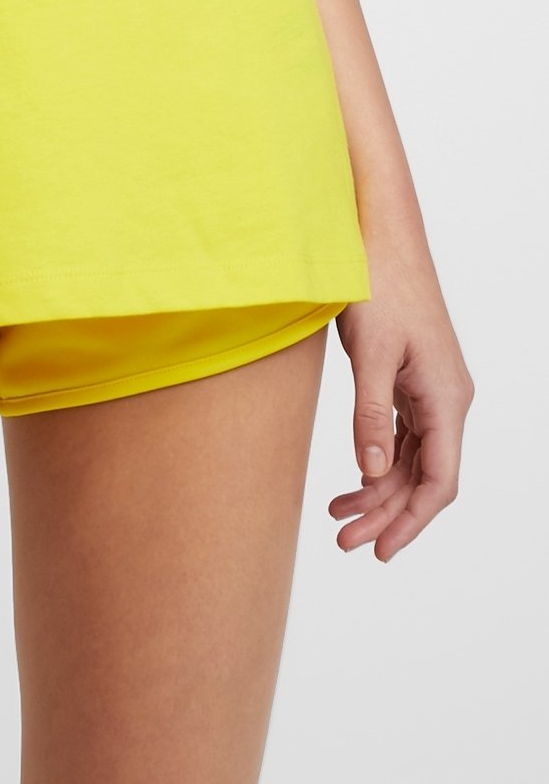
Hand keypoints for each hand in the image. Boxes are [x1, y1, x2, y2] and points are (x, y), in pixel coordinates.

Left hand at [330, 242, 473, 560]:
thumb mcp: (369, 352)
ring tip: (337, 518)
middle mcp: (447, 398)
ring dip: (379, 490)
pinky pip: (402, 434)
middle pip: (424, 476)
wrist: (379, 234)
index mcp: (446, 397)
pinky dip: (378, 459)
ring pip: (412, 458)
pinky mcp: (411, 377)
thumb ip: (371, 414)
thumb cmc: (377, 284)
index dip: (411, 521)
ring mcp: (431, 388)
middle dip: (387, 514)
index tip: (381, 551)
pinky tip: (354, 480)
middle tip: (344, 543)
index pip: (439, 480)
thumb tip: (373, 472)